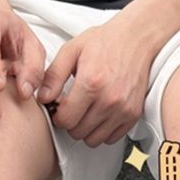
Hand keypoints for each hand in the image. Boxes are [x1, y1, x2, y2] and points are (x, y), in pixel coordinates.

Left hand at [37, 11, 155, 147]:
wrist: (136, 40)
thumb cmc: (105, 42)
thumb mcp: (72, 51)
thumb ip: (54, 76)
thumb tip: (43, 98)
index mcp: (91, 83)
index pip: (66, 120)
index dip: (58, 116)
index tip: (60, 108)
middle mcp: (109, 100)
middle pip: (78, 132)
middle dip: (71, 123)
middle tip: (72, 109)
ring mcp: (123, 110)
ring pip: (94, 140)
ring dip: (86, 130)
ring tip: (85, 113)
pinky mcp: (133, 115)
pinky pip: (111, 139)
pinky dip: (102, 132)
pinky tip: (99, 115)